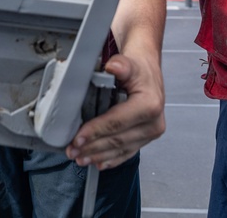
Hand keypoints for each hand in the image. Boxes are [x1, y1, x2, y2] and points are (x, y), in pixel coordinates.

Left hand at [64, 52, 164, 169]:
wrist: (148, 72)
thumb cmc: (138, 68)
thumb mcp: (130, 62)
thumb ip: (122, 65)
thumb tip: (113, 66)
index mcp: (149, 106)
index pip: (116, 122)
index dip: (95, 131)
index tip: (77, 138)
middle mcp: (153, 123)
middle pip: (117, 140)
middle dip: (92, 147)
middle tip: (72, 151)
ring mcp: (150, 133)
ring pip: (120, 150)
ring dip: (98, 156)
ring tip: (80, 158)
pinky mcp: (145, 138)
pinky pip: (127, 152)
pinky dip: (111, 159)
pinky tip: (98, 163)